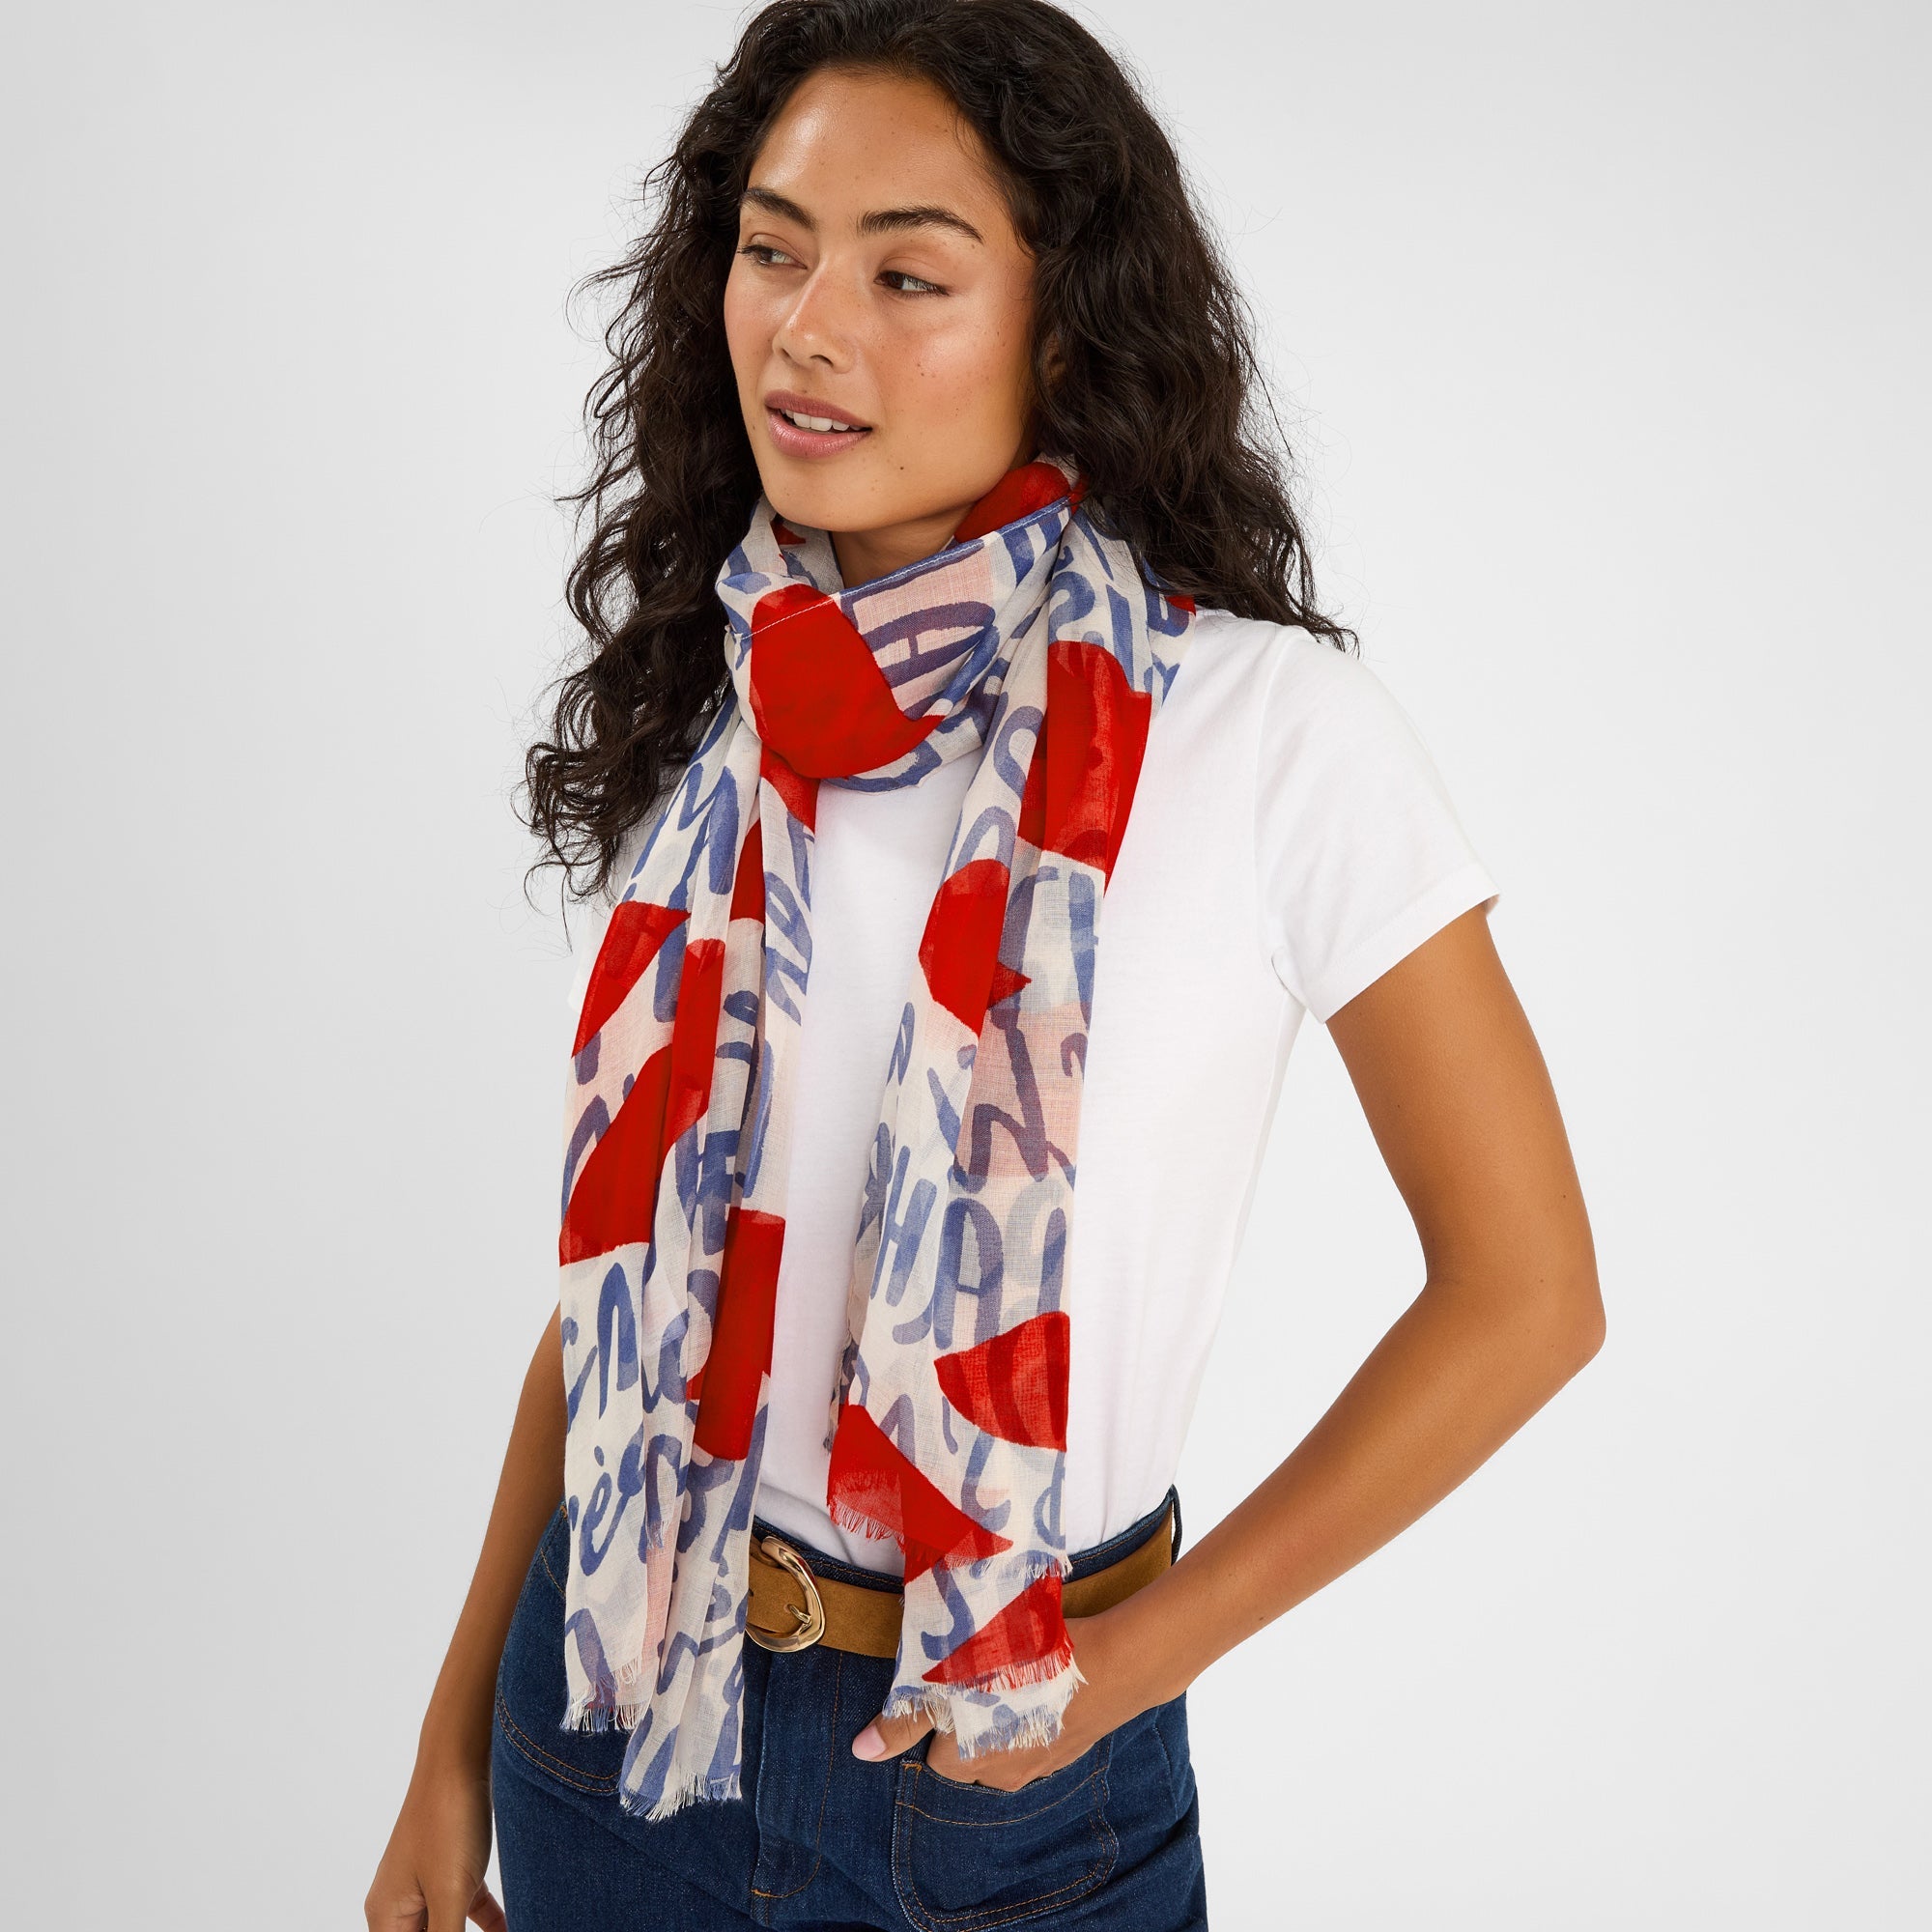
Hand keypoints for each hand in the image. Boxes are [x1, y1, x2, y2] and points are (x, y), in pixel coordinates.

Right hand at [365, 1746, 506, 1931]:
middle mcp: (400, 1903)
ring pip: (449, 1930)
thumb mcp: (449, 1894)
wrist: (462, 1755)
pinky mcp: (455, 1868)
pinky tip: (515, 1927)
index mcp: (386, 1915)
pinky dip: (490, 1924)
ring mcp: (428, 1884)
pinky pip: (468, 1910)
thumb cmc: (447, 1821)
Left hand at [850, 1605, 1152, 1791]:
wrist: (1114, 1663)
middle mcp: (1004, 1774)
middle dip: (965, 1718)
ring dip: (999, 1715)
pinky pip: (1034, 1736)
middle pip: (965, 1750)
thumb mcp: (957, 1678)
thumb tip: (860, 1751)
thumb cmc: (1029, 1662)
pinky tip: (1038, 1681)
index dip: (934, 1713)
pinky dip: (1030, 1713)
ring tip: (1006, 1671)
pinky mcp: (1069, 1747)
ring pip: (1001, 1743)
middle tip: (974, 1670)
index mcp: (972, 1761)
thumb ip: (905, 1716)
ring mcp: (1041, 1763)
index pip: (932, 1749)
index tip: (946, 1681)